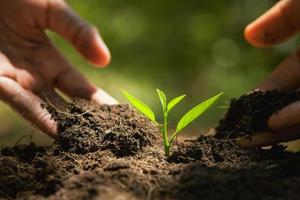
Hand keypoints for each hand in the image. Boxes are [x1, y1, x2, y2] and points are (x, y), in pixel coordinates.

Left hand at [0, 0, 116, 137]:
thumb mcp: (53, 10)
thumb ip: (79, 32)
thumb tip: (105, 60)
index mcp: (51, 62)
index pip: (82, 90)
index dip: (101, 103)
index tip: (122, 116)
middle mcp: (36, 79)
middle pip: (66, 107)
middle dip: (88, 122)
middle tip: (112, 137)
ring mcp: (16, 83)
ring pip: (45, 112)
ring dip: (66, 128)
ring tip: (89, 142)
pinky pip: (20, 101)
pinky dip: (39, 116)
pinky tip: (58, 130)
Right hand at [238, 0, 299, 147]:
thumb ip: (283, 17)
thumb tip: (249, 37)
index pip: (289, 77)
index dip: (265, 94)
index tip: (241, 110)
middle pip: (294, 103)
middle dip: (267, 121)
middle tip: (239, 137)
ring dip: (280, 129)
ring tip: (250, 139)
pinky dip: (298, 119)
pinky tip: (275, 124)